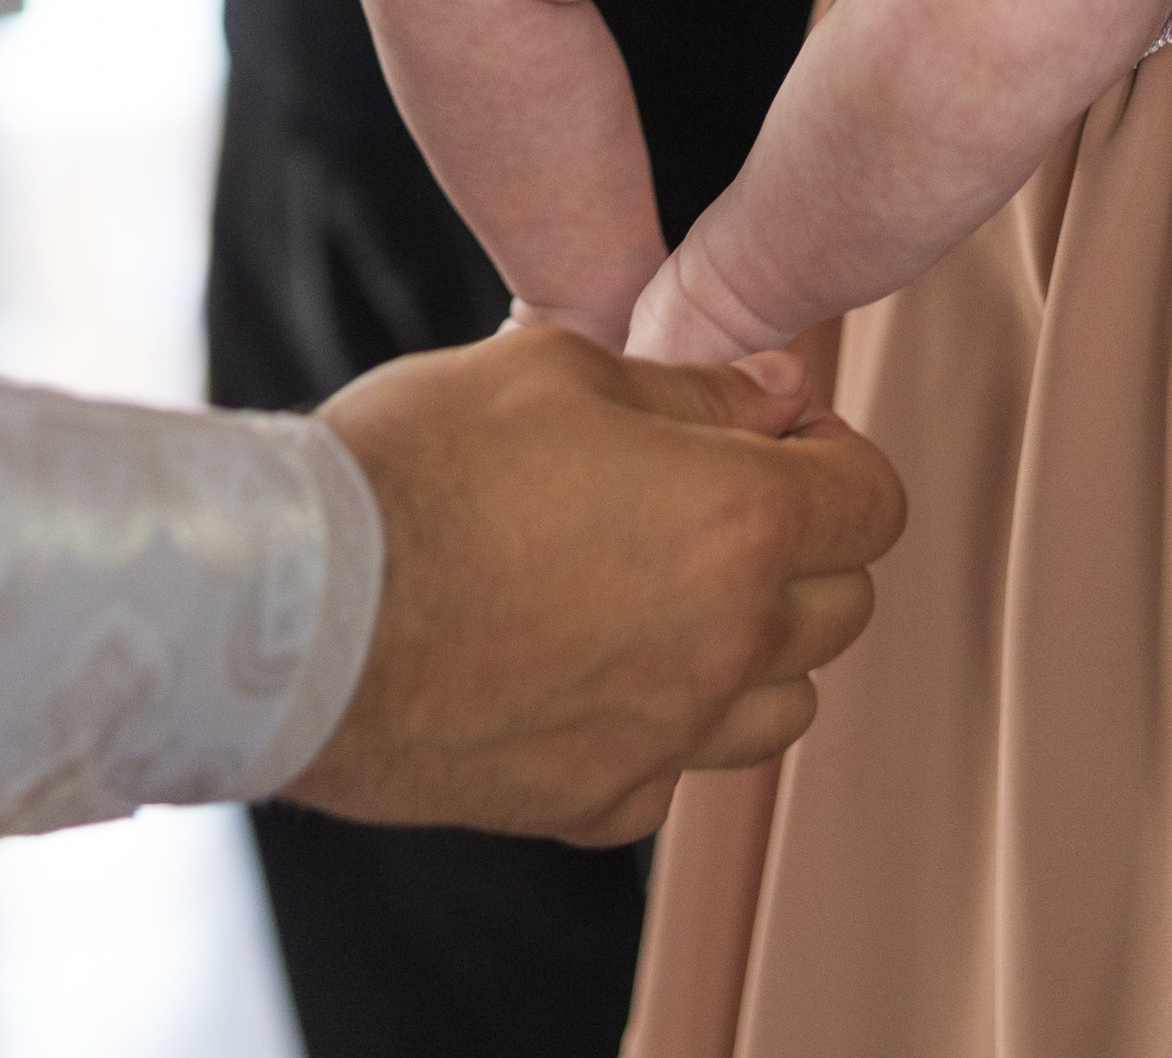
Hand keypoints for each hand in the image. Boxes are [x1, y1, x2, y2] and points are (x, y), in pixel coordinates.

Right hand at [292, 326, 903, 842]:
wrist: (297, 606)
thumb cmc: (422, 463)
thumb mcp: (563, 366)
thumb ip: (694, 390)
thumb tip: (777, 395)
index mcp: (738, 522)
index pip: (874, 503)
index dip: (836, 457)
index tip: (777, 436)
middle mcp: (724, 645)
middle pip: (844, 608)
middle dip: (805, 545)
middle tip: (716, 498)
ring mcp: (663, 740)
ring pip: (781, 705)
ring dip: (755, 643)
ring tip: (663, 585)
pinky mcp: (591, 806)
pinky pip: (679, 769)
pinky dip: (665, 721)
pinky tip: (591, 663)